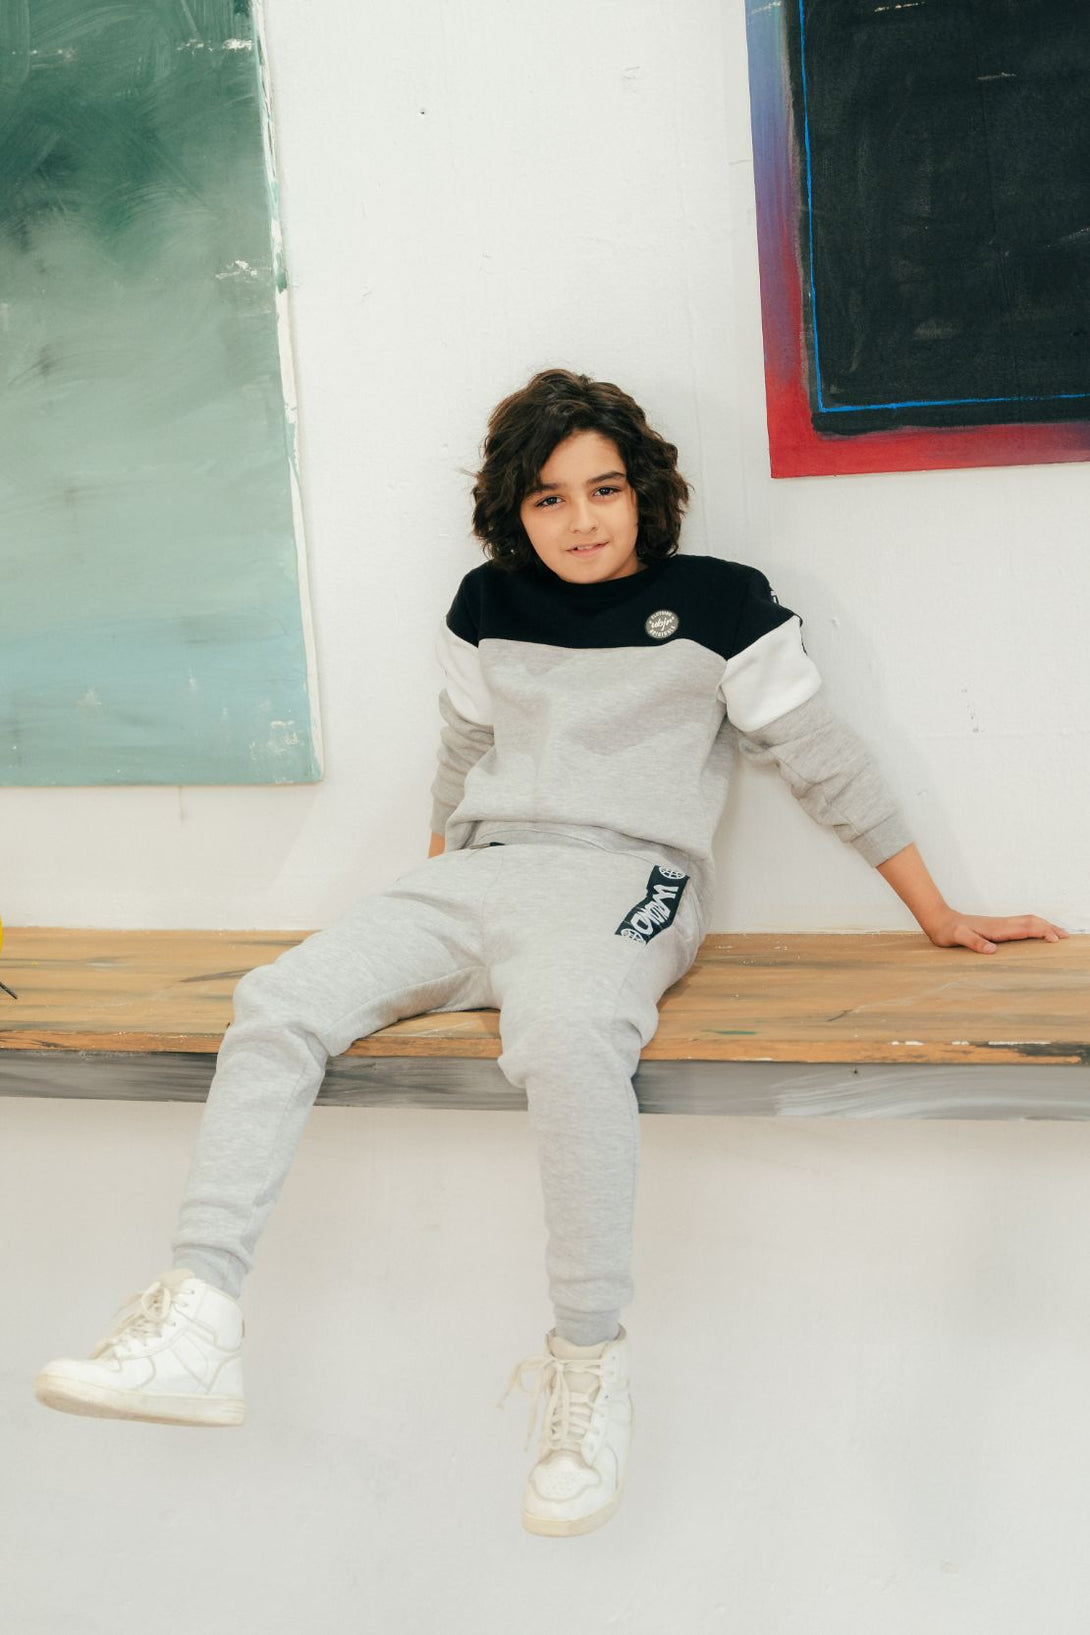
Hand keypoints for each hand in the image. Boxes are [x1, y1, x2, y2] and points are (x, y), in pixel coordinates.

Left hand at [923, 910, 1069, 953]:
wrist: (939, 920)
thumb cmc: (948, 930)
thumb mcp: (957, 938)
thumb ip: (974, 942)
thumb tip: (992, 950)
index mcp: (997, 928)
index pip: (1025, 928)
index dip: (1042, 932)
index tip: (1055, 939)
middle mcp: (1001, 924)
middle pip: (1031, 921)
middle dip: (1049, 927)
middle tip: (1066, 937)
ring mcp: (999, 925)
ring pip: (1027, 922)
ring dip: (1044, 926)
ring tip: (1058, 934)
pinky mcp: (996, 928)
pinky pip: (1020, 926)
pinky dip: (1033, 928)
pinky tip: (1035, 934)